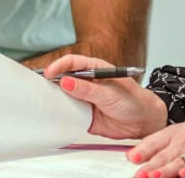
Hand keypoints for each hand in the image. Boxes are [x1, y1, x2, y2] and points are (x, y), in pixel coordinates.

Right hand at [45, 54, 167, 138]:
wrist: (144, 122)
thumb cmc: (134, 101)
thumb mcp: (110, 93)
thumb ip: (88, 89)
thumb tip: (66, 82)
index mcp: (94, 69)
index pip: (72, 63)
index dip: (59, 66)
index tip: (49, 73)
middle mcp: (87, 83)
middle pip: (63, 78)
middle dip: (51, 82)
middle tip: (40, 88)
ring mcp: (84, 99)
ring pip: (63, 97)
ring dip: (54, 99)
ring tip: (44, 102)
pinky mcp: (83, 116)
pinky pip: (68, 114)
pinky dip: (61, 115)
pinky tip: (55, 116)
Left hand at [126, 114, 184, 177]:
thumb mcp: (183, 132)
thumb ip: (163, 143)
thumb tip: (139, 153)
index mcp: (174, 133)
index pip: (154, 141)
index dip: (142, 150)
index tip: (130, 158)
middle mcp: (183, 142)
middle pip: (163, 156)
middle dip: (148, 167)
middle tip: (137, 175)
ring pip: (177, 162)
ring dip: (164, 170)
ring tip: (153, 176)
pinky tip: (184, 175)